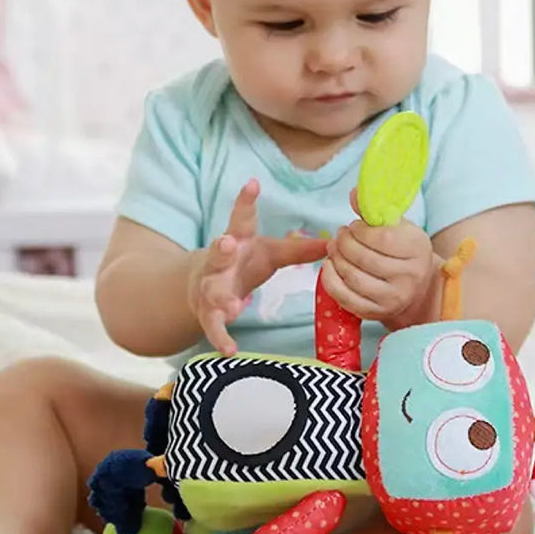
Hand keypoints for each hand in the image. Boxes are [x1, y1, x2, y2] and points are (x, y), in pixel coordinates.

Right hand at [188, 179, 327, 353]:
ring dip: (221, 298)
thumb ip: (299, 250)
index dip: (246, 201)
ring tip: (232, 305)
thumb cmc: (242, 263)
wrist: (201, 287)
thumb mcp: (270, 254)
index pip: (240, 218)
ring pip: (212, 291)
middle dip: (220, 248)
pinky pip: (213, 327)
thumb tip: (334, 242)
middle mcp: (220, 262)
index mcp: (237, 241)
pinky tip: (230, 350)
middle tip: (226, 242)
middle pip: (217, 252)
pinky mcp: (207, 313)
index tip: (253, 183)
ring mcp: (210, 288)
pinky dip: (221, 338)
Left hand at [321, 189, 435, 328]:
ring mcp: (393, 298)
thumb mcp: (397, 227)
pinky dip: (331, 280)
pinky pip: (346, 298)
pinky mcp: (377, 313)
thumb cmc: (403, 252)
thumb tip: (354, 194)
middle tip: (339, 235)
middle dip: (344, 243)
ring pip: (353, 277)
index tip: (354, 226)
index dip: (360, 230)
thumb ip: (375, 210)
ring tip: (334, 248)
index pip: (381, 238)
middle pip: (364, 258)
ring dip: (336, 259)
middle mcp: (409, 276)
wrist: (418, 289)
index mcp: (417, 249)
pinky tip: (329, 267)